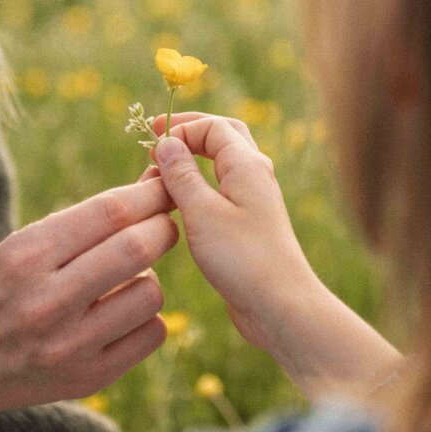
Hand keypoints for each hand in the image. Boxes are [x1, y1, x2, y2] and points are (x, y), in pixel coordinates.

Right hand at [0, 178, 177, 423]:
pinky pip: (151, 334)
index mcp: (23, 258)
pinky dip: (146, 316)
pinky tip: (120, 312)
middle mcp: (47, 302)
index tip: (164, 186)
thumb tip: (146, 194)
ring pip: (151, 292)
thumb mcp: (11, 248)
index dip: (148, 194)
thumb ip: (74, 227)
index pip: (109, 212)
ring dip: (149, 275)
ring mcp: (70, 346)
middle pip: (138, 248)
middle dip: (162, 226)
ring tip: (125, 276)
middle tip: (162, 222)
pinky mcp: (88, 379)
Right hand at [153, 113, 402, 398]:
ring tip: (161, 175)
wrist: (280, 305)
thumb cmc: (242, 258)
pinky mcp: (250, 223)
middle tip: (158, 140)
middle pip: (222, 135)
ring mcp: (254, 199)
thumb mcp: (201, 212)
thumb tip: (166, 143)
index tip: (150, 142)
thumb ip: (181, 174)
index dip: (180, 128)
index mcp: (246, 164)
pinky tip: (179, 204)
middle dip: (189, 133)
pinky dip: (198, 186)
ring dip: (192, 161)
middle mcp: (255, 174)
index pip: (212, 126)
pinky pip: (222, 190)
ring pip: (222, 164)